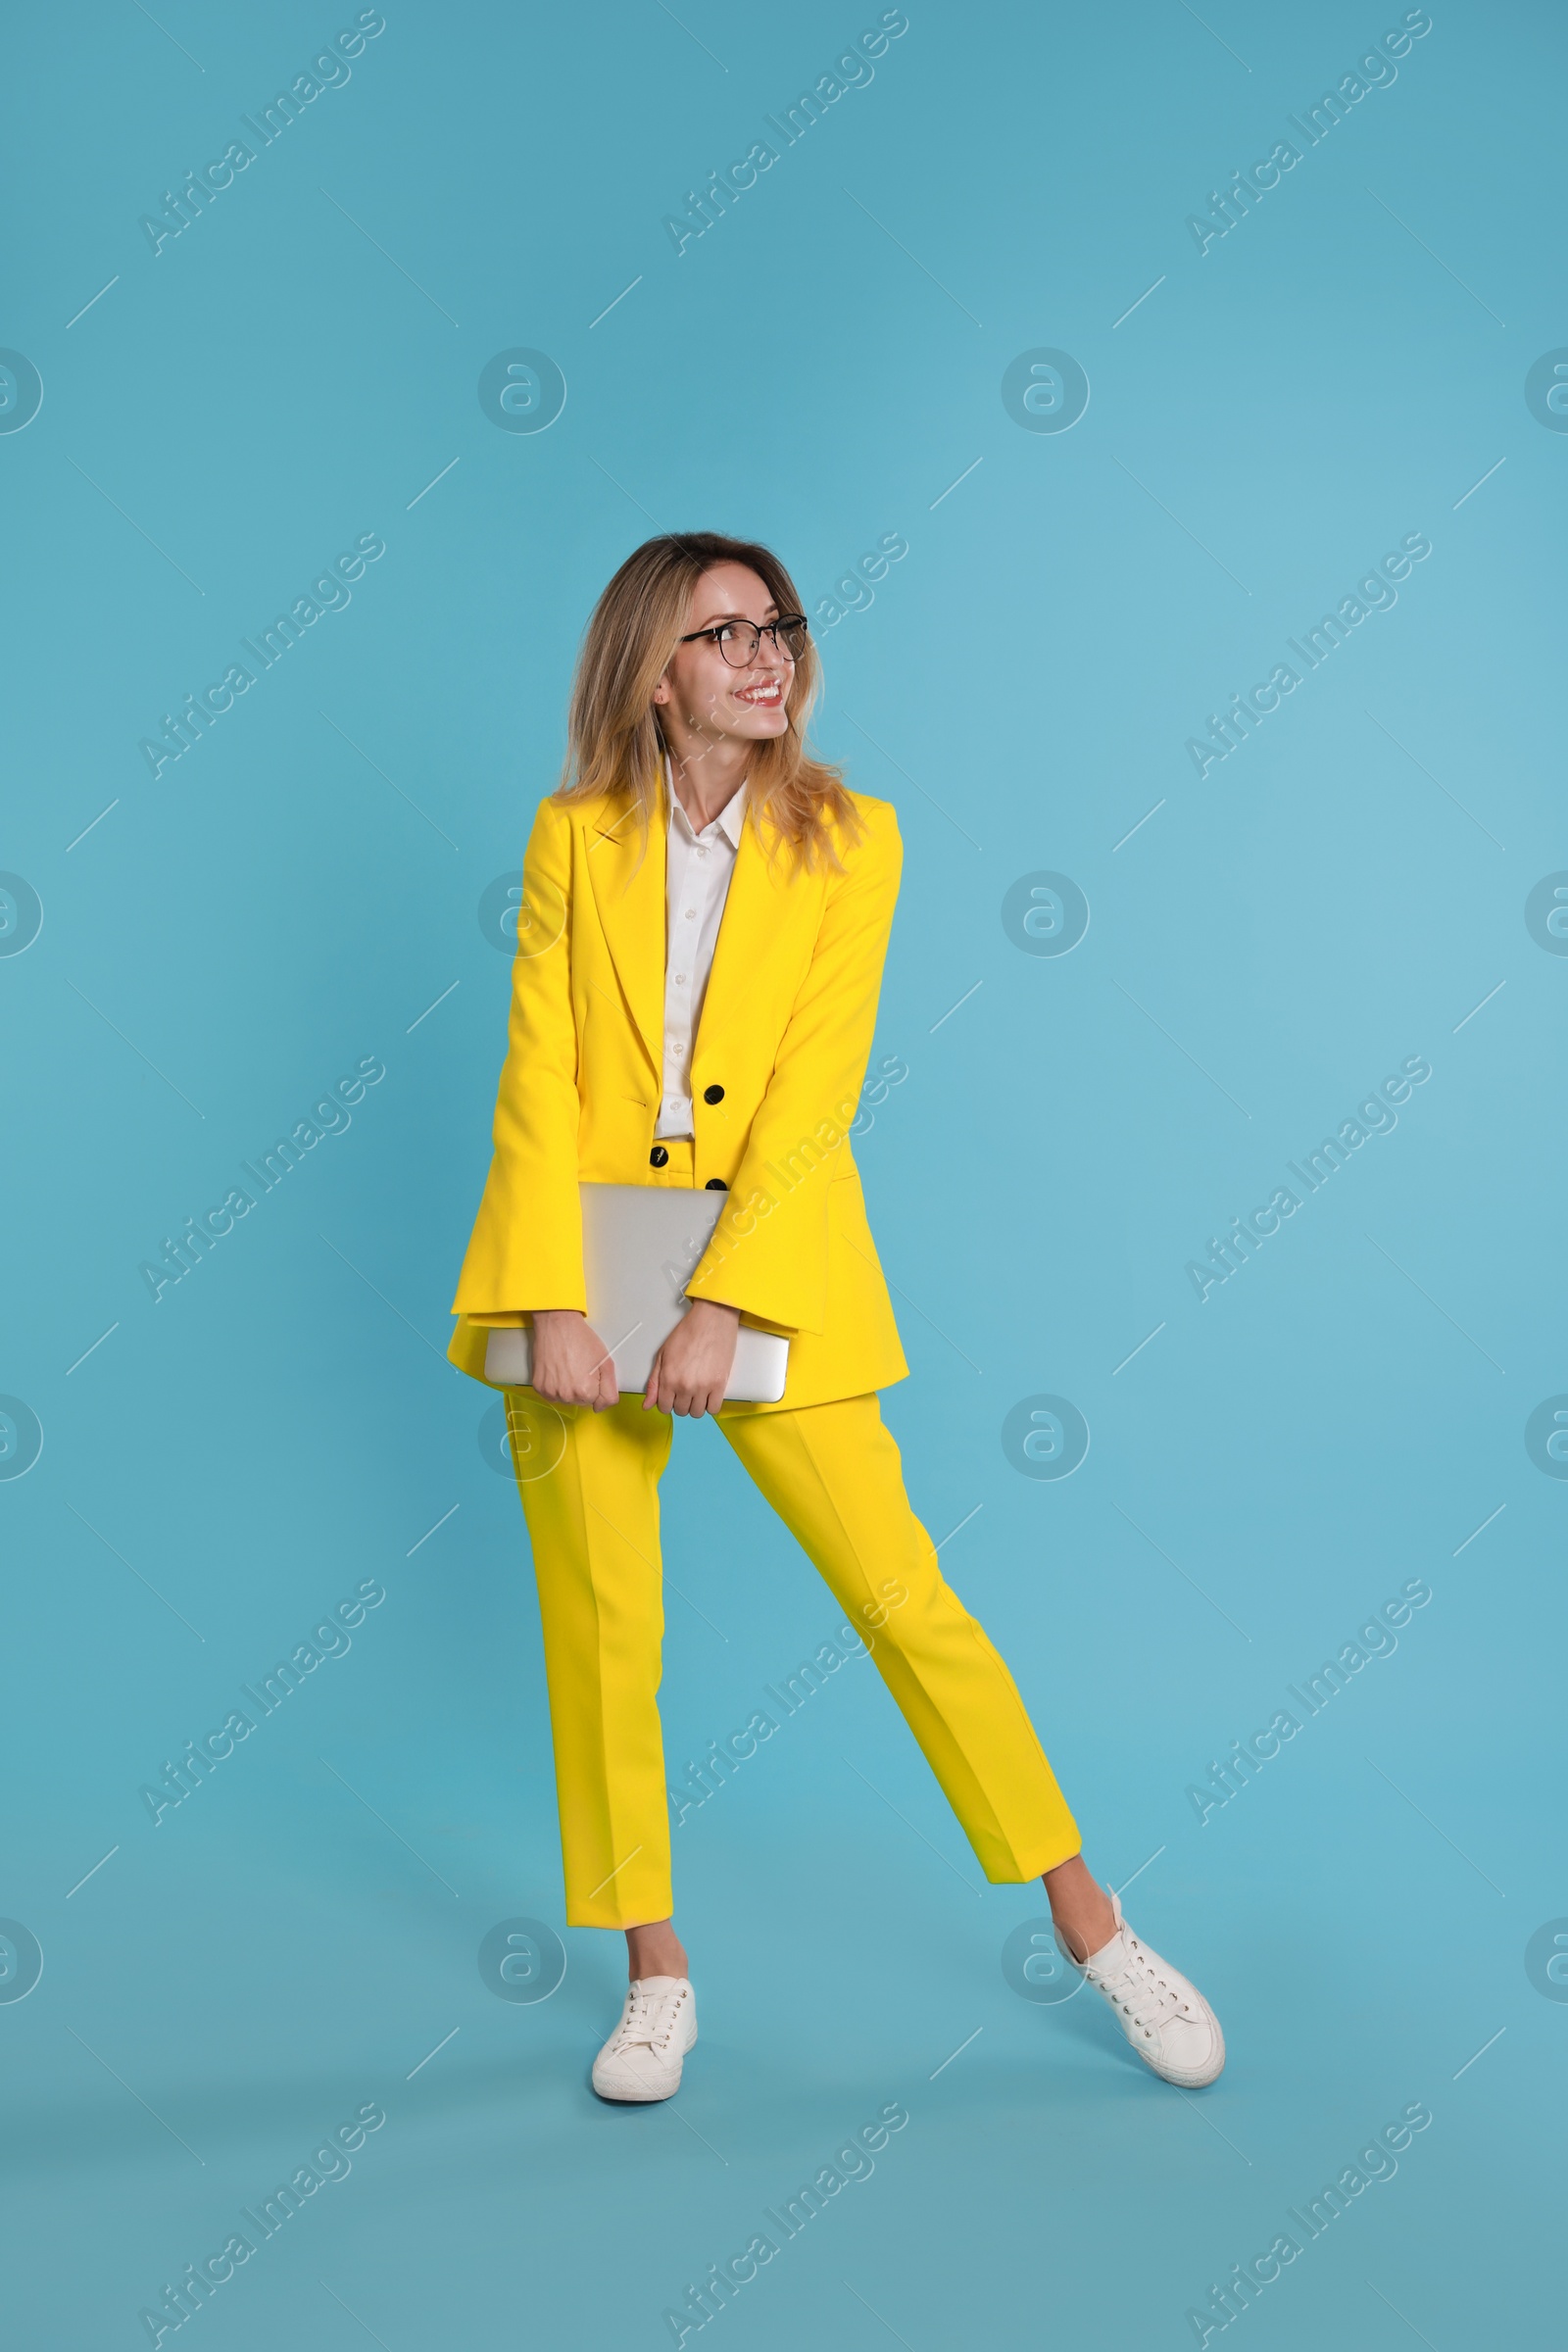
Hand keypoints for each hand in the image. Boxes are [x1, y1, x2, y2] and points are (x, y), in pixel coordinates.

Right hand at [527, 1309, 619, 1409]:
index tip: (590, 1372)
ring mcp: (551, 1392)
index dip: (595, 1385)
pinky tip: (557, 1370)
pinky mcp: (539, 1387)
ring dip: (567, 1388)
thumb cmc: (581, 1339)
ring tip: (567, 1367)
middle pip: (580, 1401)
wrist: (557, 1325)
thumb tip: (601, 1407)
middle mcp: (567, 1395)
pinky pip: (551, 1394)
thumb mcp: (606, 1363)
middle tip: (578, 1367)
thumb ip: (610, 1391)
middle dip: (582, 1387)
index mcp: (586, 1391)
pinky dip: (554, 1385)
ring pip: (565, 1399)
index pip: (596, 1401)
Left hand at [642, 1300, 738, 1418]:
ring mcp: (703, 1387)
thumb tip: (647, 1405)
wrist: (712, 1319)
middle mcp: (685, 1386)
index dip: (667, 1402)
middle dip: (681, 1403)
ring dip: (695, 1405)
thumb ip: (654, 1382)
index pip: (664, 1407)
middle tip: (685, 1390)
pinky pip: (714, 1409)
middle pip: (681, 1411)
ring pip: (697, 1413)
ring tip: (697, 1392)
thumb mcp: (663, 1354)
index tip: (672, 1395)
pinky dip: (710, 1405)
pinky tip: (708, 1395)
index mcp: (668, 1378)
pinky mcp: (720, 1384)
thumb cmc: (688, 1332)